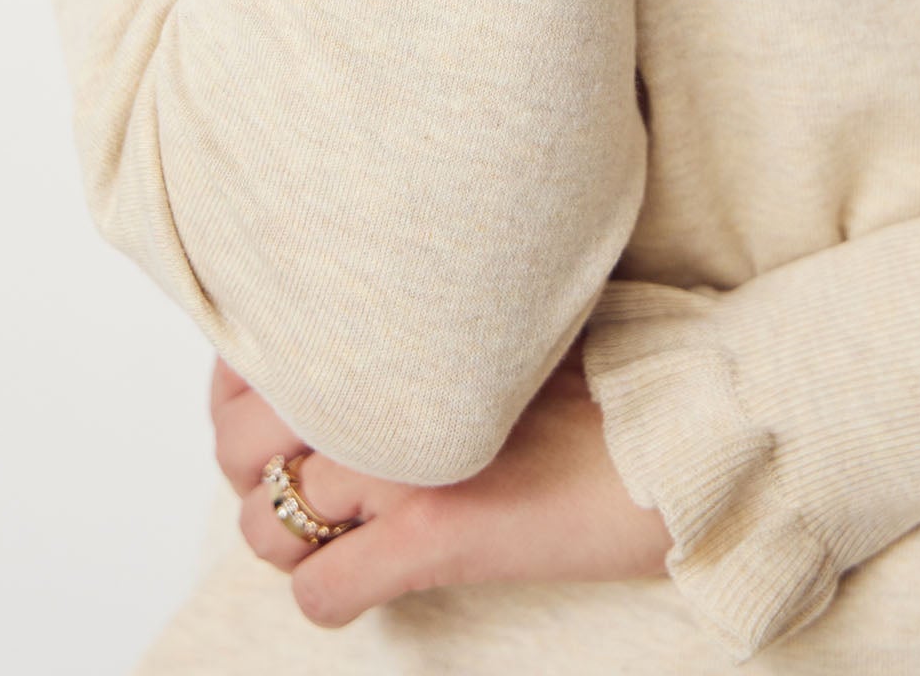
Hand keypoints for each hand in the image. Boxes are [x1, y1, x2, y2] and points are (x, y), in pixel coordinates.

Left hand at [211, 342, 671, 628]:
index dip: (237, 393)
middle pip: (239, 445)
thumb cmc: (601, 368)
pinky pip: (324, 592)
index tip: (262, 400)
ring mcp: (406, 462)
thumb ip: (414, 329)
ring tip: (338, 527)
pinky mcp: (437, 534)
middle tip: (295, 473)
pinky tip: (367, 578)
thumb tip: (342, 342)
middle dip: (250, 470)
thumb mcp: (491, 324)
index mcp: (395, 329)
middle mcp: (387, 388)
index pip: (251, 362)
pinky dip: (333, 596)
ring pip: (267, 524)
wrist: (682, 428)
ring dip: (289, 535)